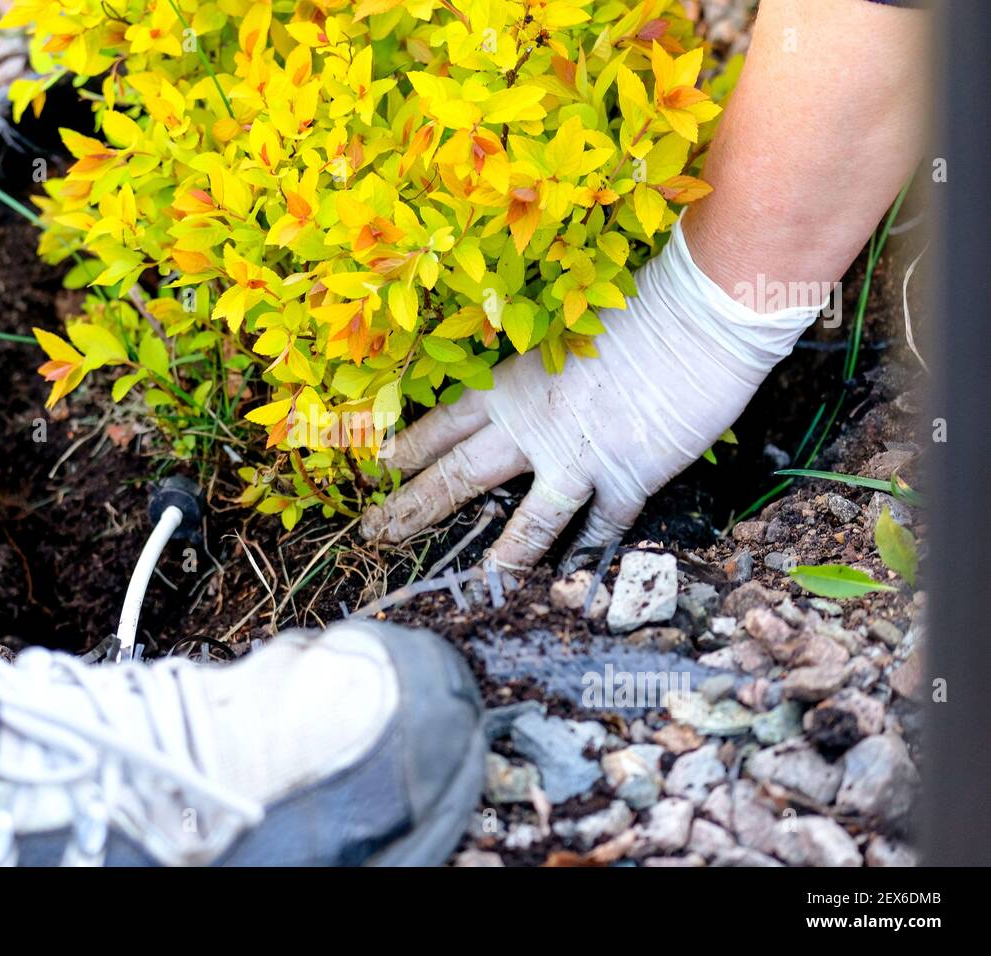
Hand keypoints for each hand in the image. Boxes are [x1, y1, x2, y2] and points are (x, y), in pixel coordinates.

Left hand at [359, 220, 822, 570]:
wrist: (698, 314)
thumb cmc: (638, 312)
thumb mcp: (569, 340)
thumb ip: (544, 380)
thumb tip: (533, 406)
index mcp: (513, 384)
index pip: (445, 423)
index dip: (411, 448)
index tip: (383, 468)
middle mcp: (531, 425)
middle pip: (458, 475)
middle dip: (414, 508)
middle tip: (378, 533)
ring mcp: (576, 457)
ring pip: (526, 523)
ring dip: (502, 558)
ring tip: (478, 584)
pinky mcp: (625, 478)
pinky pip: (600, 530)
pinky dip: (589, 556)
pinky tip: (574, 578)